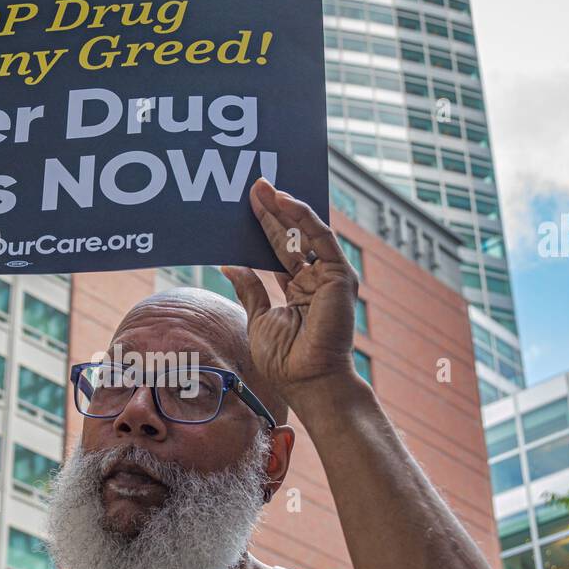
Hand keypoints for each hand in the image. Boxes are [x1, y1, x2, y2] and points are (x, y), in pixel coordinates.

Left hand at [221, 177, 361, 403]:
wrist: (308, 381)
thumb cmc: (285, 360)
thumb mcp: (258, 317)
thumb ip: (249, 288)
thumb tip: (229, 265)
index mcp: (298, 289)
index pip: (279, 251)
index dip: (264, 228)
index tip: (245, 206)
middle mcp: (315, 279)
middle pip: (291, 237)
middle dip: (271, 212)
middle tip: (251, 186)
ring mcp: (329, 276)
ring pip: (305, 232)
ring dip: (284, 207)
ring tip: (261, 187)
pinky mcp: (339, 275)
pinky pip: (320, 238)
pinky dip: (303, 217)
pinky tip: (283, 201)